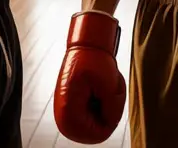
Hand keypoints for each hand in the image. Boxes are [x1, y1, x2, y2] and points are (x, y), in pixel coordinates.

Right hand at [54, 11, 126, 143]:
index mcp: (69, 114)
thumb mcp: (110, 85)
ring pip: (98, 121)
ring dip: (107, 104)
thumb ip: (113, 111)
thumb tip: (111, 123)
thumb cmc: (95, 59)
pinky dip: (102, 102)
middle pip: (99, 128)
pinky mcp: (73, 107)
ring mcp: (68, 113)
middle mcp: (64, 118)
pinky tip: (100, 87)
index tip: (112, 96)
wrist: (85, 43)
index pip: (100, 133)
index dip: (113, 117)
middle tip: (109, 87)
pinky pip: (95, 114)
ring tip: (105, 84)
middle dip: (110, 109)